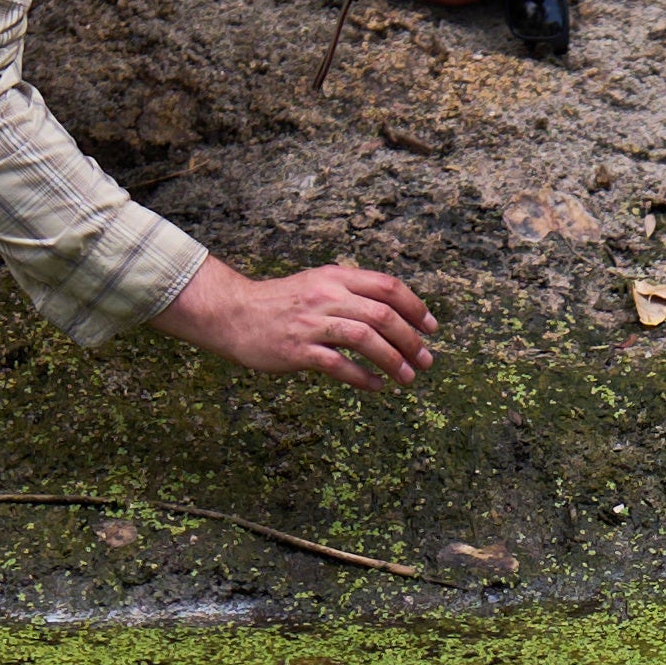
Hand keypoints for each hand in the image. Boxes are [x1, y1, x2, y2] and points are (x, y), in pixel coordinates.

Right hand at [161, 256, 437, 384]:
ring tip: (408, 377)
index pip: (388, 286)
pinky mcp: (298, 349)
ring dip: (393, 360)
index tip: (431, 328)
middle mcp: (327, 296)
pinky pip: (339, 365)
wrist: (234, 313)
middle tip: (426, 359)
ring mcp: (312, 323)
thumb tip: (392, 311)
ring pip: (365, 339)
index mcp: (336, 277)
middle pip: (383, 315)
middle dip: (411, 340)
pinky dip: (363, 377)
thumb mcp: (318, 284)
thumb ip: (351, 292)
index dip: (415, 307)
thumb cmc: (281, 303)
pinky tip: (377, 387)